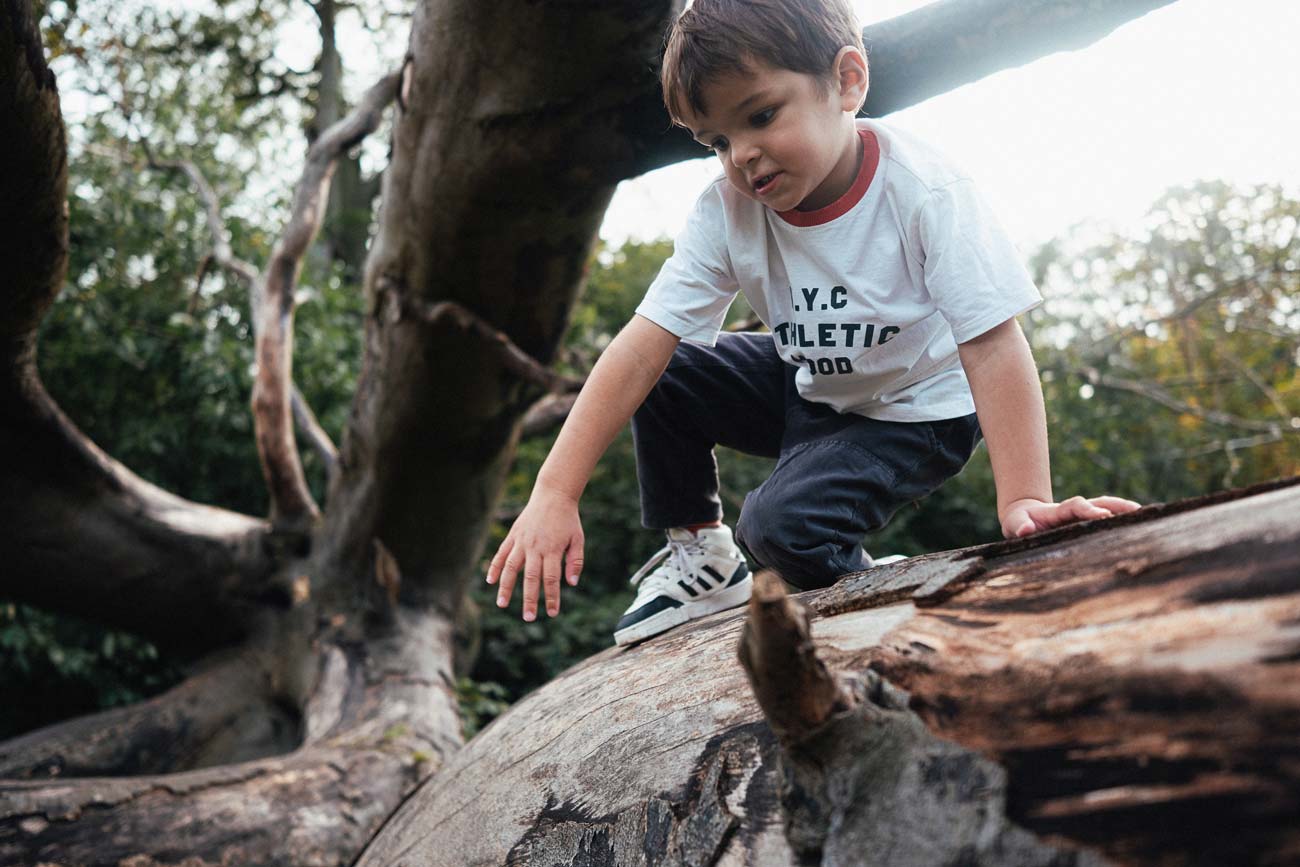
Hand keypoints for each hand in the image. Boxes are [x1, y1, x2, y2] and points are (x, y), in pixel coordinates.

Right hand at [486, 486, 584, 620]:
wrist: (553, 494)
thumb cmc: (568, 519)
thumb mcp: (578, 539)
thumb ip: (575, 561)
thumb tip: (571, 584)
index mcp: (552, 549)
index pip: (551, 579)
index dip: (551, 597)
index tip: (552, 613)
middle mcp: (535, 547)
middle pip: (531, 577)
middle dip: (529, 599)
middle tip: (528, 618)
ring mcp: (522, 541)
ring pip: (511, 567)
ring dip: (505, 587)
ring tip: (501, 604)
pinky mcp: (513, 535)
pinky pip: (501, 553)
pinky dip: (494, 567)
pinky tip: (490, 581)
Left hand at [1000, 495, 1140, 538]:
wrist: (1023, 520)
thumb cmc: (1019, 524)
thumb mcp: (1014, 525)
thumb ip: (1019, 527)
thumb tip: (1025, 530)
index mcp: (1057, 511)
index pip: (1076, 506)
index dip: (1088, 510)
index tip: (1102, 516)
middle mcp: (1074, 511)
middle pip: (1098, 502)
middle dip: (1115, 505)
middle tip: (1135, 511)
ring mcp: (1082, 517)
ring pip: (1106, 508)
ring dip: (1123, 510)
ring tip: (1145, 516)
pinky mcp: (1086, 524)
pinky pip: (1106, 520)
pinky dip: (1121, 521)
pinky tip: (1140, 528)